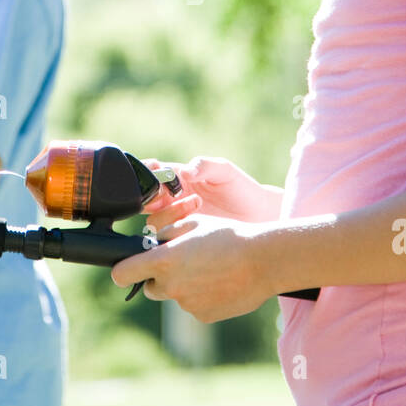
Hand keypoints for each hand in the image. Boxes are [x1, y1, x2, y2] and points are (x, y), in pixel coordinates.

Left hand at [112, 212, 274, 322]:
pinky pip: (194, 306)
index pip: (122, 274)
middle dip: (158, 277)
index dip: (123, 270)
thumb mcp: (193, 223)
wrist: (263, 261)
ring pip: (175, 296)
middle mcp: (170, 286)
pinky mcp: (203, 316)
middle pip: (149, 287)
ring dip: (184, 286)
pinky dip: (202, 297)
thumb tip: (153, 243)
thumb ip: (166, 234)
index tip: (128, 268)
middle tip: (182, 263)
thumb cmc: (228, 235)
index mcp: (163, 261)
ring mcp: (187, 304)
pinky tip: (221, 283)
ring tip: (210, 270)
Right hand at [141, 157, 278, 234]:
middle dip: (151, 197)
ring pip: (154, 220)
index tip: (156, 174)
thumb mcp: (223, 171)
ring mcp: (178, 222)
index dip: (147, 174)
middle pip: (146, 200)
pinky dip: (173, 232)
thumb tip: (183, 171)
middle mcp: (173, 200)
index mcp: (178, 179)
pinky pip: (167, 239)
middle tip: (169, 194)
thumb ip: (203, 166)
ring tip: (197, 203)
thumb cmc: (241, 189)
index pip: (152, 175)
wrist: (259, 217)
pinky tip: (193, 223)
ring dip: (170, 211)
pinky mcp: (185, 240)